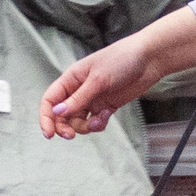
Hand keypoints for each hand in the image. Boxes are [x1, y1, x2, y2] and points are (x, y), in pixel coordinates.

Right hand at [40, 10, 195, 138]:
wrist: (149, 59)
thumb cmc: (121, 60)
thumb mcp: (98, 80)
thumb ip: (78, 98)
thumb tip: (57, 112)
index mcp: (71, 79)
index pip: (50, 100)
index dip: (46, 117)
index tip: (49, 134)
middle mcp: (79, 90)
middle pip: (62, 115)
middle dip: (64, 127)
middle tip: (71, 136)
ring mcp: (93, 99)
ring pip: (79, 121)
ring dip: (85, 127)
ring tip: (98, 122)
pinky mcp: (106, 106)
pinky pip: (95, 122)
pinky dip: (98, 124)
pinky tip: (106, 116)